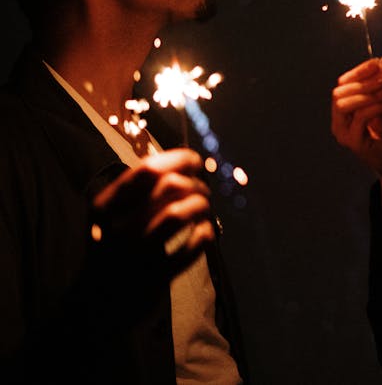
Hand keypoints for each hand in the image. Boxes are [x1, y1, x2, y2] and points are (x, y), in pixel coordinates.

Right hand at [91, 148, 213, 277]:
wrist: (94, 304)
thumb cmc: (111, 249)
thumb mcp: (110, 217)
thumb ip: (138, 191)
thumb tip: (185, 160)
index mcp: (104, 207)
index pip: (148, 169)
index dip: (180, 159)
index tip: (195, 161)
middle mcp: (117, 228)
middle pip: (171, 186)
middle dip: (196, 183)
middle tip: (201, 191)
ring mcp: (136, 254)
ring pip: (180, 212)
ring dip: (201, 205)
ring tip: (203, 208)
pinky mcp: (156, 276)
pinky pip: (194, 244)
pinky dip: (205, 233)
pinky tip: (203, 232)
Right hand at [331, 57, 381, 214]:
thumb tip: (380, 61)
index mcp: (343, 112)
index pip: (342, 84)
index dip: (358, 71)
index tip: (377, 63)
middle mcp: (338, 122)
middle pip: (339, 92)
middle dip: (362, 81)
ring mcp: (343, 133)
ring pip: (345, 104)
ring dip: (369, 93)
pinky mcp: (354, 142)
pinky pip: (360, 117)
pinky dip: (376, 106)